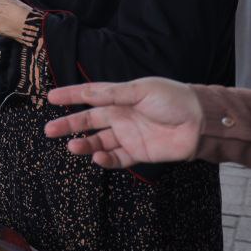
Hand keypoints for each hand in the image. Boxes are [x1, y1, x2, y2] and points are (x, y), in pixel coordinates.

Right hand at [43, 77, 203, 168]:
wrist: (201, 123)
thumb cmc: (173, 100)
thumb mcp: (141, 90)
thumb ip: (113, 94)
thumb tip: (87, 93)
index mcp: (121, 97)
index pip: (90, 95)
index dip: (71, 96)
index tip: (51, 98)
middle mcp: (122, 116)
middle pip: (89, 121)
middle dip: (69, 125)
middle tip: (49, 130)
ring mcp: (129, 135)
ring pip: (99, 141)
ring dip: (85, 144)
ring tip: (72, 146)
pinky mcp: (138, 153)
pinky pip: (117, 158)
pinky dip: (105, 160)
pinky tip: (97, 157)